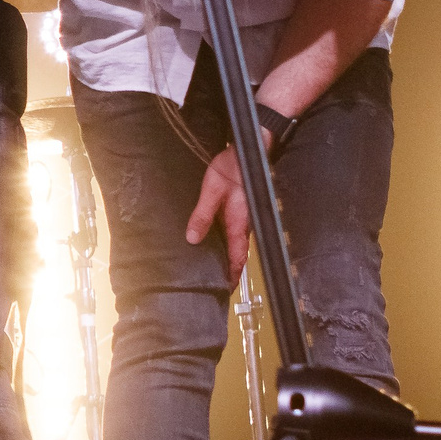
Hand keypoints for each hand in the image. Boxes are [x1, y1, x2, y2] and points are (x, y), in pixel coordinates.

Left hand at [183, 136, 268, 280]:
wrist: (247, 150)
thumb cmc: (232, 168)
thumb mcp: (212, 191)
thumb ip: (203, 215)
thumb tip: (192, 238)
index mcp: (238, 223)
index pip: (237, 257)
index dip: (231, 274)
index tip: (226, 289)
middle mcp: (243, 224)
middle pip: (238, 254)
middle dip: (230, 271)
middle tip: (219, 286)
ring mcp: (243, 217)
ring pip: (236, 243)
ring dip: (229, 257)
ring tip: (216, 270)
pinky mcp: (240, 209)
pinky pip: (234, 232)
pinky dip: (228, 243)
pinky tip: (216, 243)